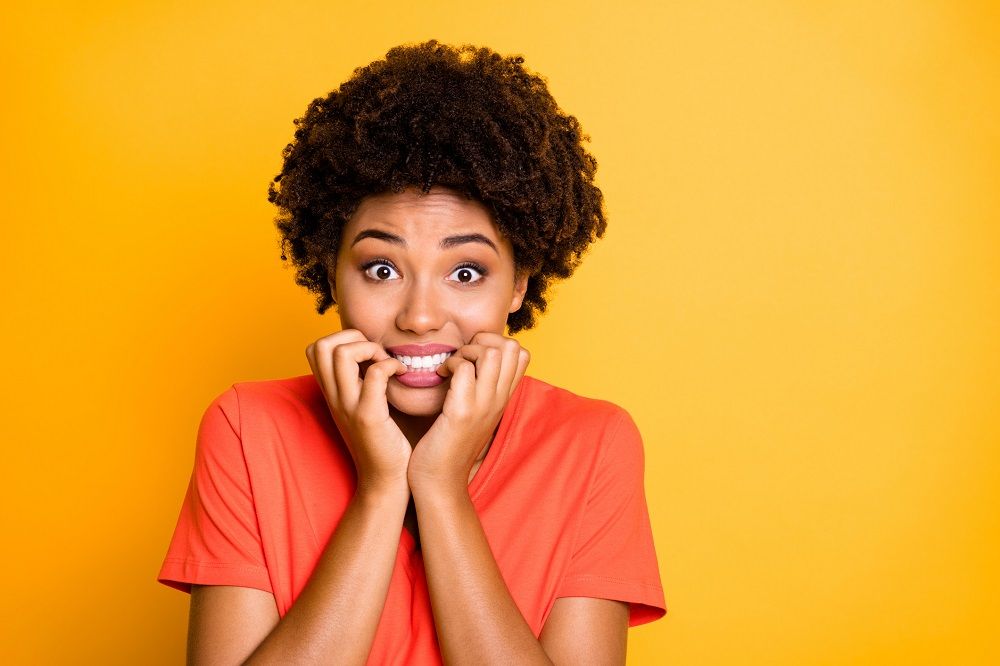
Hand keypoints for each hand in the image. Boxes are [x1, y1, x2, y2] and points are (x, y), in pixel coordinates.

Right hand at [306, 329, 410, 493]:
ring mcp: (348, 406)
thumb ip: (362, 381)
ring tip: (388, 363)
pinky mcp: (368, 416)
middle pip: (321, 345)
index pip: (315, 348)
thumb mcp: (364, 406)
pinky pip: (374, 374)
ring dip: (370, 348)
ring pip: (342, 354)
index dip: (342, 339)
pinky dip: (390, 365)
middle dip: (352, 337)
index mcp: (332, 394)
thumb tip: (375, 352)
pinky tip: (402, 375)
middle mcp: (334, 398)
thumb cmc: (384, 442)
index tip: (368, 353)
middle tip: (376, 354)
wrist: (387, 481)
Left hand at [406, 332, 529, 495]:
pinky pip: (464, 369)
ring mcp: (483, 406)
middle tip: (463, 357)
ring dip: (467, 350)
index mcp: (503, 400)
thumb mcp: (476, 414)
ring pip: (491, 353)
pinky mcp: (461, 412)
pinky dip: (450, 364)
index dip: (497, 343)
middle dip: (483, 340)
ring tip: (452, 366)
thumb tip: (475, 365)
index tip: (474, 356)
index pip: (522, 353)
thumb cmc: (450, 446)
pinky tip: (439, 377)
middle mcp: (499, 401)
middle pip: (511, 346)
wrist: (440, 482)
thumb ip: (481, 390)